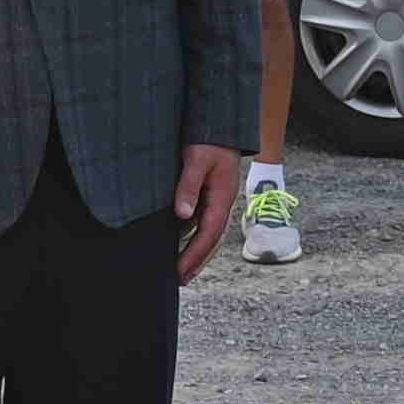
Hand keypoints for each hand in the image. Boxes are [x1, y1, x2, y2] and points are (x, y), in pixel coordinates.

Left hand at [174, 144, 244, 282]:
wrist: (222, 123)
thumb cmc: (210, 140)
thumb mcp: (197, 159)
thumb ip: (189, 186)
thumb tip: (183, 215)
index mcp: (223, 197)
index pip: (209, 233)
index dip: (195, 254)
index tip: (181, 270)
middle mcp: (223, 202)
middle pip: (212, 239)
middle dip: (198, 260)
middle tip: (182, 279)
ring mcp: (219, 200)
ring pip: (210, 232)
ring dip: (198, 252)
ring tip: (183, 270)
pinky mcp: (212, 195)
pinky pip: (204, 222)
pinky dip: (195, 236)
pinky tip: (183, 243)